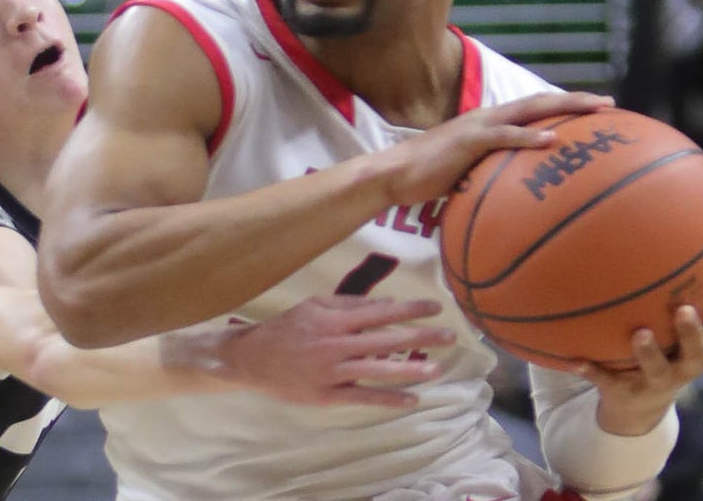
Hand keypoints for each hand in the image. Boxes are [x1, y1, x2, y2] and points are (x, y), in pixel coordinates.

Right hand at [215, 295, 454, 407]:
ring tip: (437, 369)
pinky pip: (363, 397)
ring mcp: (333, 372)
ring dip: (410, 370)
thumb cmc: (287, 328)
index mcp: (334, 319)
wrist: (253, 359)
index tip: (436, 307)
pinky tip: (411, 399)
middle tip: (450, 337)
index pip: (381, 311)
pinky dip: (388, 399)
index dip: (410, 309)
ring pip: (378, 370)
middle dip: (421, 337)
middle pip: (387, 340)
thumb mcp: (314, 305)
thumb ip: (349, 305)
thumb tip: (386, 303)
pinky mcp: (328, 395)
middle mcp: (337, 344)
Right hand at [379, 91, 615, 207]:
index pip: (533, 110)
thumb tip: (515, 200)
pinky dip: (529, 136)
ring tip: (594, 111)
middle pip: (540, 102)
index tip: (595, 112)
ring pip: (529, 110)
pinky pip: (504, 136)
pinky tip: (552, 140)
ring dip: (564, 108)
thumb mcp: (468, 176)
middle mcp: (488, 118)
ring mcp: (478, 126)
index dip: (564, 108)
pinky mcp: (468, 141)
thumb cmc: (429, 180)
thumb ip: (492, 177)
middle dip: (576, 101)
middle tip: (609, 104)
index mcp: (490, 124)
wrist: (395, 176)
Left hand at [579, 261, 702, 435]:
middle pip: (695, 354)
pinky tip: (575, 360)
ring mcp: (653, 384)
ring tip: (639, 333)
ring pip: (655, 371)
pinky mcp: (624, 393)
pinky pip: (606, 381)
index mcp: (700, 353)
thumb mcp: (690, 334)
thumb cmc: (670, 355)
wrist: (639, 407)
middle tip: (683, 310)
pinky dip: (591, 371)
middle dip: (691, 334)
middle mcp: (683, 370)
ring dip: (648, 353)